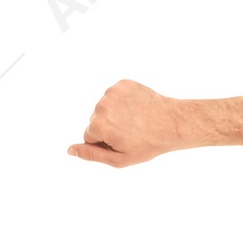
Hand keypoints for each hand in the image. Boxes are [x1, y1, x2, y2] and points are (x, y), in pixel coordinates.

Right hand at [69, 79, 183, 166]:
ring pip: (105, 107)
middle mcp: (102, 106)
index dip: (105, 142)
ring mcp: (112, 92)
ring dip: (116, 114)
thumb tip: (70, 150)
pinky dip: (123, 102)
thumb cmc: (148, 144)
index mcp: (98, 125)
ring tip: (135, 120)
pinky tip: (136, 109)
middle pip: (95, 120)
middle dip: (109, 127)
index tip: (122, 141)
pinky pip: (115, 96)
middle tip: (131, 132)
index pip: (88, 135)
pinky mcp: (123, 84)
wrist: (172, 124)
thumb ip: (92, 154)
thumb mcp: (119, 158)